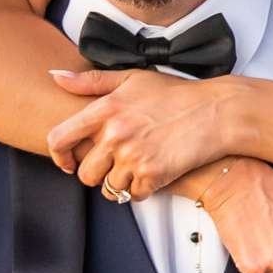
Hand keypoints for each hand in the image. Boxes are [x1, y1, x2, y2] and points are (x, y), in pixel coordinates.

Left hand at [45, 69, 243, 201]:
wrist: (216, 113)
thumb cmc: (176, 95)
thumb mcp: (132, 79)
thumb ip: (91, 81)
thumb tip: (55, 76)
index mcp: (105, 109)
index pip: (59, 138)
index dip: (59, 155)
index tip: (68, 162)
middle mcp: (115, 134)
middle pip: (86, 173)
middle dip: (98, 174)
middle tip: (116, 164)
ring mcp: (133, 156)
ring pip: (109, 189)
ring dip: (121, 184)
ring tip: (138, 168)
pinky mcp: (153, 175)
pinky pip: (134, 195)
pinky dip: (142, 190)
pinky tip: (154, 174)